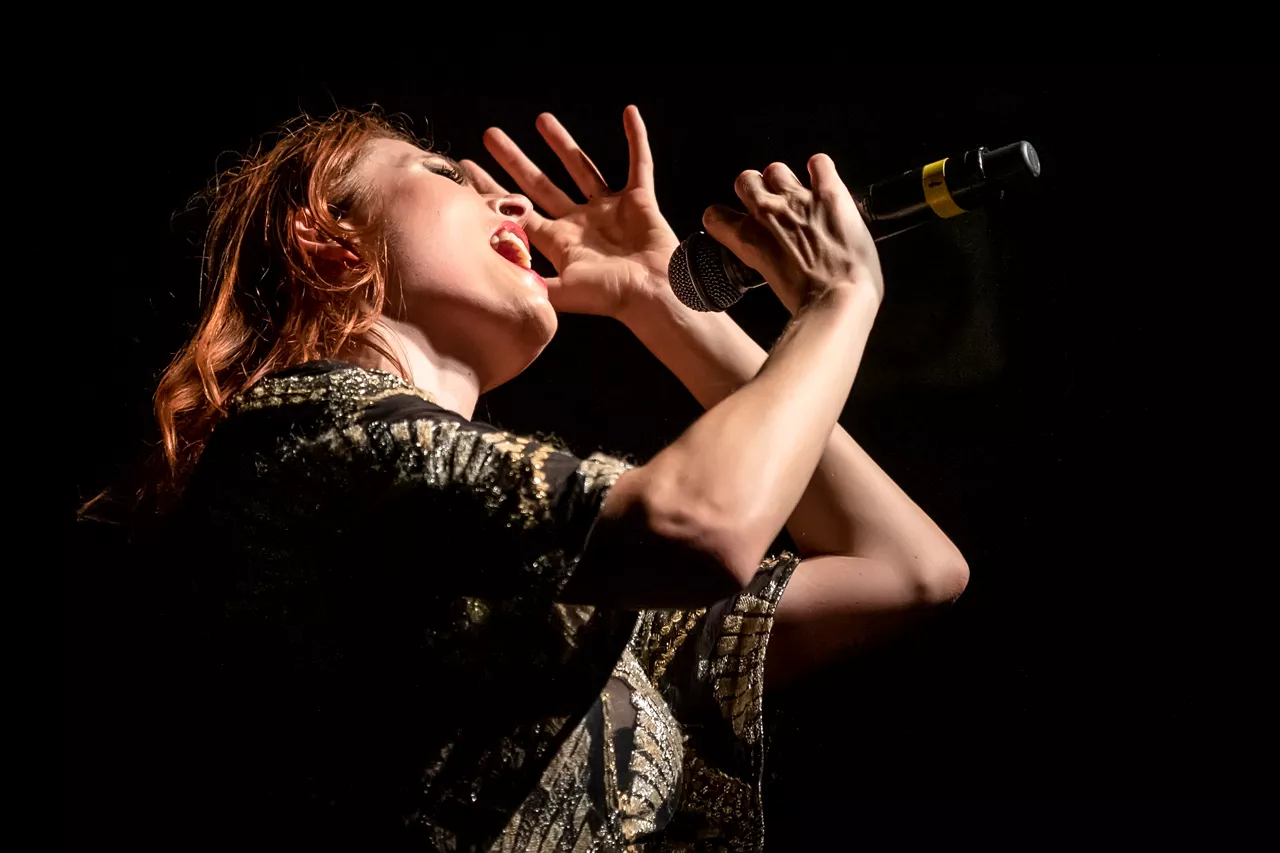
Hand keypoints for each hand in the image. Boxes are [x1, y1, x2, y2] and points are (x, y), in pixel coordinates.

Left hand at [461, 106, 679, 322]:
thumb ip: (530, 282)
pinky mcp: (639, 200)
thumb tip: (491, 278)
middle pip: (540, 185)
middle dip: (514, 160)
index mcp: (559, 242)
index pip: (517, 210)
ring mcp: (609, 210)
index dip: (491, 190)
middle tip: (491, 135)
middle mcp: (580, 223)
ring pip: (582, 168)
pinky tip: (629, 114)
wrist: (655, 294)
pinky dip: (636, 139)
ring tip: (542, 119)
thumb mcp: (561, 292)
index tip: (468, 168)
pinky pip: (639, 164)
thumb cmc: (611, 297)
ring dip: (563, 144)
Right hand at [702, 156, 883, 314]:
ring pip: (776, 169)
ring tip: (798, 194)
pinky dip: (820, 168)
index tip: (735, 220)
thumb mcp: (771, 282)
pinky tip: (821, 177)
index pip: (715, 215)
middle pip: (745, 180)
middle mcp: (768, 213)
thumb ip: (765, 259)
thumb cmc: (809, 304)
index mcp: (749, 240)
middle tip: (770, 205)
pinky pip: (819, 163)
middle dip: (756, 190)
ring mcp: (798, 199)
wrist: (841, 299)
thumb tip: (772, 257)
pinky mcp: (830, 193)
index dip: (726, 216)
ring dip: (784, 180)